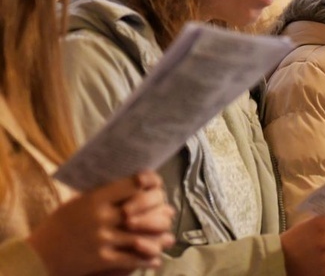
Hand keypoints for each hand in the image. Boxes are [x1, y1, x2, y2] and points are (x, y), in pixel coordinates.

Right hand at [27, 171, 174, 275]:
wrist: (38, 256)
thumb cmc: (59, 225)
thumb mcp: (78, 202)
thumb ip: (104, 194)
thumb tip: (134, 184)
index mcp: (95, 198)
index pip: (132, 184)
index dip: (149, 182)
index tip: (154, 184)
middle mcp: (102, 217)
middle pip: (143, 210)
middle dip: (159, 212)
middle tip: (168, 214)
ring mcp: (103, 239)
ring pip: (142, 237)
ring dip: (159, 239)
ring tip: (169, 239)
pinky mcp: (102, 259)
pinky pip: (132, 259)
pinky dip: (147, 259)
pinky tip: (156, 259)